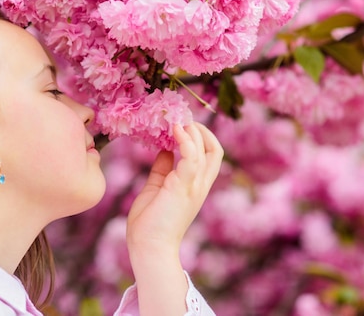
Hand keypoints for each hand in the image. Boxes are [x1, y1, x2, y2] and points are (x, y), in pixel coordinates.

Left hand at [127, 122, 223, 252]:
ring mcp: (194, 186)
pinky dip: (186, 140)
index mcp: (194, 185)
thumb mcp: (157, 187)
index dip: (199, 136)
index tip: (181, 124)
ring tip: (177, 120)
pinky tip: (175, 130)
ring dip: (193, 131)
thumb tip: (164, 150)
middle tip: (181, 119)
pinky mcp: (184, 187)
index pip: (209, 155)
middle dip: (201, 130)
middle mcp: (199, 184)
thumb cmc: (150, 222)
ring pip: (206, 151)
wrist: (149, 246)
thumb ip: (162, 169)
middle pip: (214, 150)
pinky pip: (191, 158)